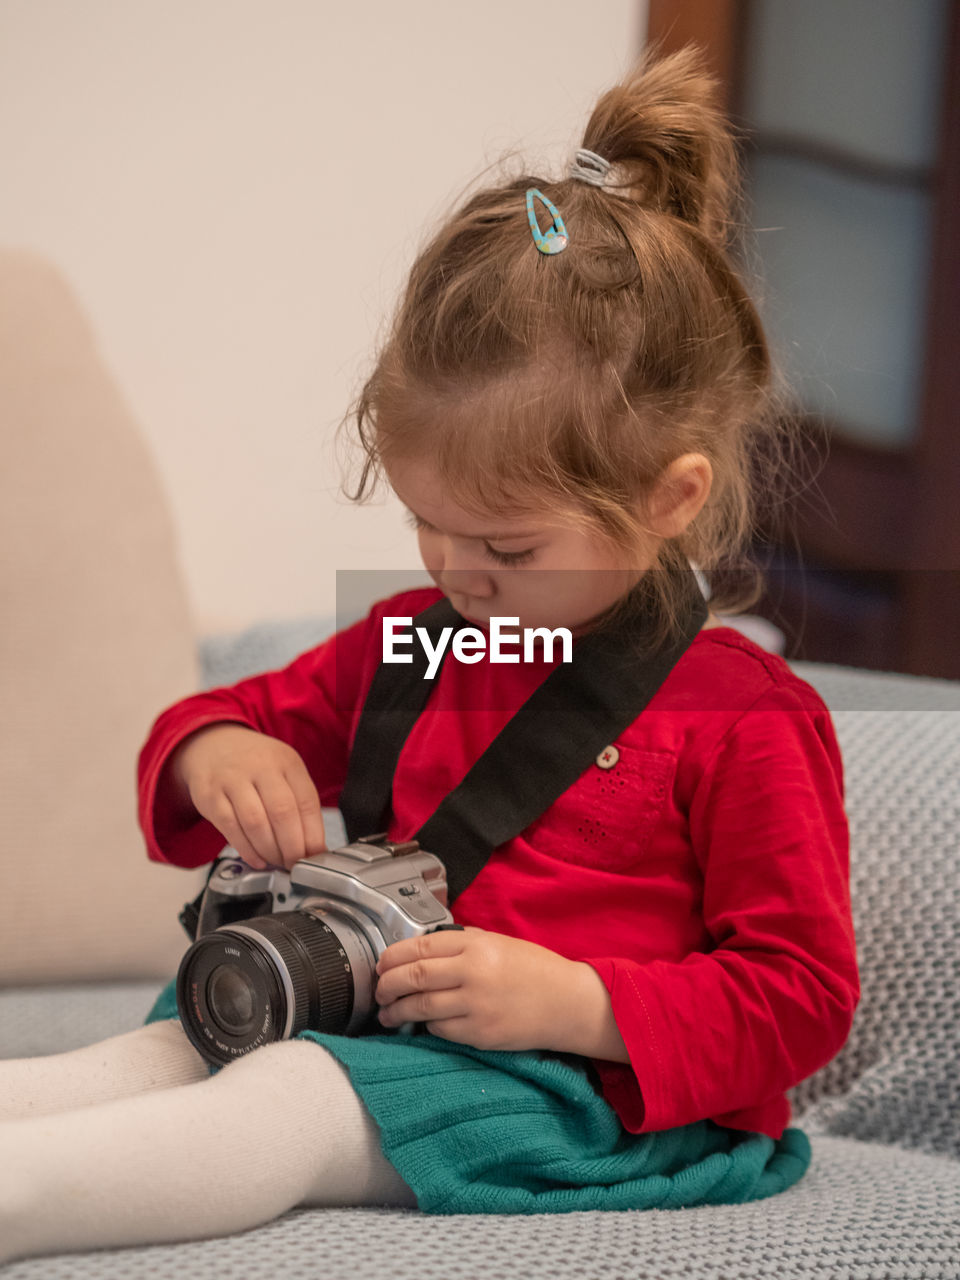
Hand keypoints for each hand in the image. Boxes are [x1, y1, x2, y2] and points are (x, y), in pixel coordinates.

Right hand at [170, 723, 326, 870]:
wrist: (212, 746)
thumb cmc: (255, 765)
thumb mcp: (283, 771)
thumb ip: (299, 803)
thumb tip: (315, 847)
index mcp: (286, 761)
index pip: (307, 802)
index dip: (313, 835)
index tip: (315, 856)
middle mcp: (260, 767)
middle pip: (283, 813)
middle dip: (292, 847)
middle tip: (295, 864)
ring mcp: (232, 780)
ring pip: (256, 823)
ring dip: (270, 851)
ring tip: (277, 862)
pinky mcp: (210, 796)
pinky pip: (230, 828)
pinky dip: (247, 850)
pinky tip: (257, 859)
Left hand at [373, 926, 578, 1051]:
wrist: (568, 1003)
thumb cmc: (535, 970)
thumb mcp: (498, 942)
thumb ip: (461, 944)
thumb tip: (420, 952)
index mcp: (476, 944)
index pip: (419, 947)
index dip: (392, 957)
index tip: (381, 964)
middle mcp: (473, 972)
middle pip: (412, 977)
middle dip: (387, 986)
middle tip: (379, 991)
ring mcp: (476, 1006)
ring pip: (420, 1008)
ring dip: (397, 1012)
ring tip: (388, 1014)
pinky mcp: (480, 1034)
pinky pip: (441, 1030)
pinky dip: (428, 1026)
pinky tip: (425, 1024)